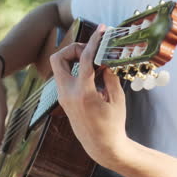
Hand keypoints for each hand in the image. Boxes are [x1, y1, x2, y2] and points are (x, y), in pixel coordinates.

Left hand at [50, 24, 129, 167]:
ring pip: (58, 66)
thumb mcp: (117, 98)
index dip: (94, 41)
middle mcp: (68, 94)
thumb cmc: (113, 124)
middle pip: (58, 58)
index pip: (84, 59)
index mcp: (83, 93)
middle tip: (91, 51)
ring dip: (73, 58)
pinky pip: (64, 76)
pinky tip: (92, 73)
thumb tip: (105, 59)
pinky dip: (75, 69)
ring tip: (93, 61)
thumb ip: (110, 76)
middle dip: (73, 48)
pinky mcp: (63, 99)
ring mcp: (62, 97)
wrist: (101, 147)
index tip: (102, 30)